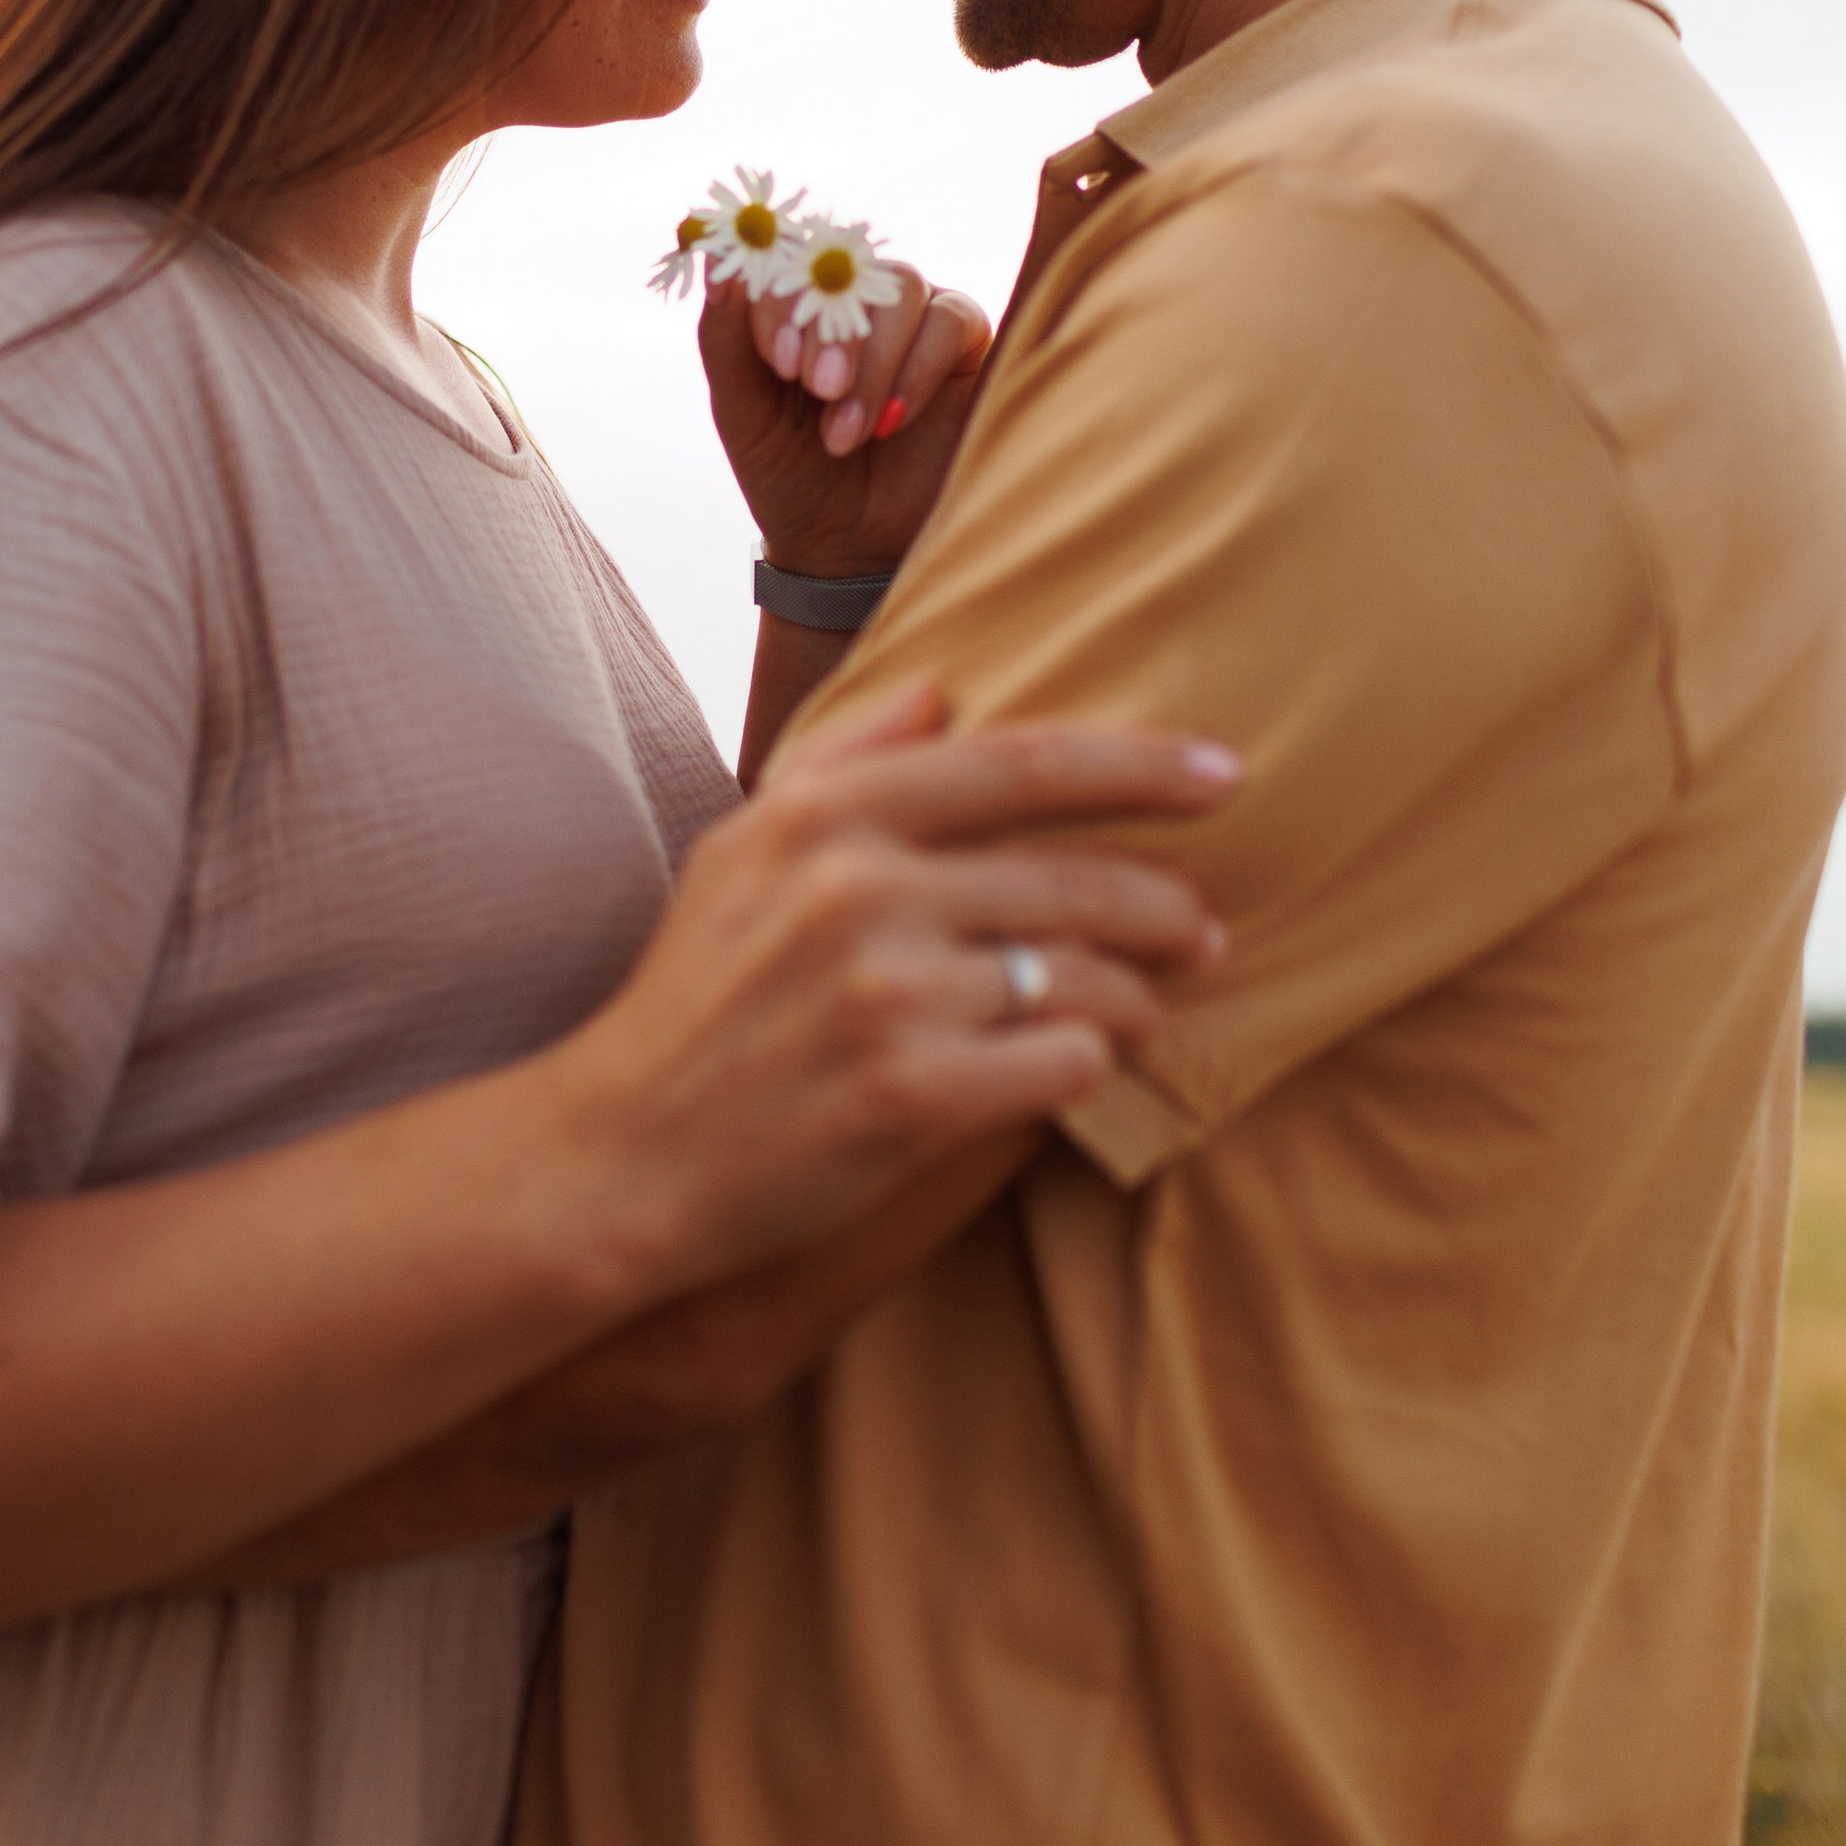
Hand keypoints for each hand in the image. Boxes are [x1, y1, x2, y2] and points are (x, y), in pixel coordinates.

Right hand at [544, 680, 1235, 1295]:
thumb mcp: (739, 847)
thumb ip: (842, 759)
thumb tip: (941, 692)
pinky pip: (1062, 1064)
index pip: (1020, 763)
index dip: (1139, 764)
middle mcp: (858, 893)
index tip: (1222, 774)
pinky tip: (1081, 1069)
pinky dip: (1089, 1066)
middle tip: (1206, 926)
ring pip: (1080, 977)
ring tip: (1150, 1007)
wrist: (623, 1153)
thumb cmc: (695, 993)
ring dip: (1137, 994)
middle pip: (1072, 876)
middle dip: (1163, 902)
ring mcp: (887, 998)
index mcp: (825, 818)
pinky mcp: (911, 1099)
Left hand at [698, 253, 990, 581]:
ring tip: (848, 433)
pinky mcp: (967, 343)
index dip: (784, 299)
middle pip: (848, 270)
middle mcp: (857, 297)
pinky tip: (893, 421)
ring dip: (873, 362)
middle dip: (830, 332)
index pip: (787, 260)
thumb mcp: (744, 415)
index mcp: (796, 301)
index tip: (779, 360)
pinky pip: (952, 320)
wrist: (850, 544)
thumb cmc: (790, 473)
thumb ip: (724, 340)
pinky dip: (918, 368)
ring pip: (901, 289)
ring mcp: (914, 315)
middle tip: (819, 390)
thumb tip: (717, 265)